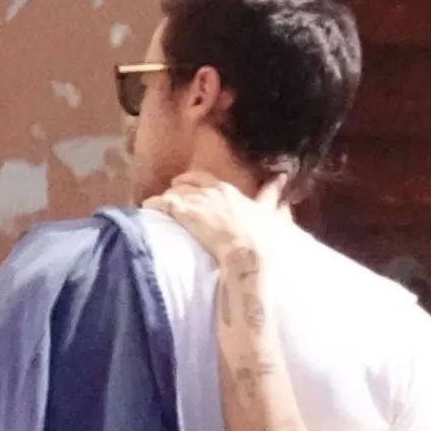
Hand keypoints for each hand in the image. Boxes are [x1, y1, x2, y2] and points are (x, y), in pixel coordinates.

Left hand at [144, 170, 283, 263]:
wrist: (248, 252)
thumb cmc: (260, 237)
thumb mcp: (270, 213)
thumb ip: (273, 195)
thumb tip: (283, 179)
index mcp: (228, 191)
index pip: (205, 179)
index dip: (194, 182)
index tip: (187, 184)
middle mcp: (209, 192)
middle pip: (186, 183)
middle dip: (177, 188)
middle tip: (171, 195)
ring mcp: (196, 201)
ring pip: (173, 193)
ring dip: (165, 199)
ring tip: (156, 207)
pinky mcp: (183, 213)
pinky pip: (162, 204)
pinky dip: (153, 205)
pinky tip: (146, 209)